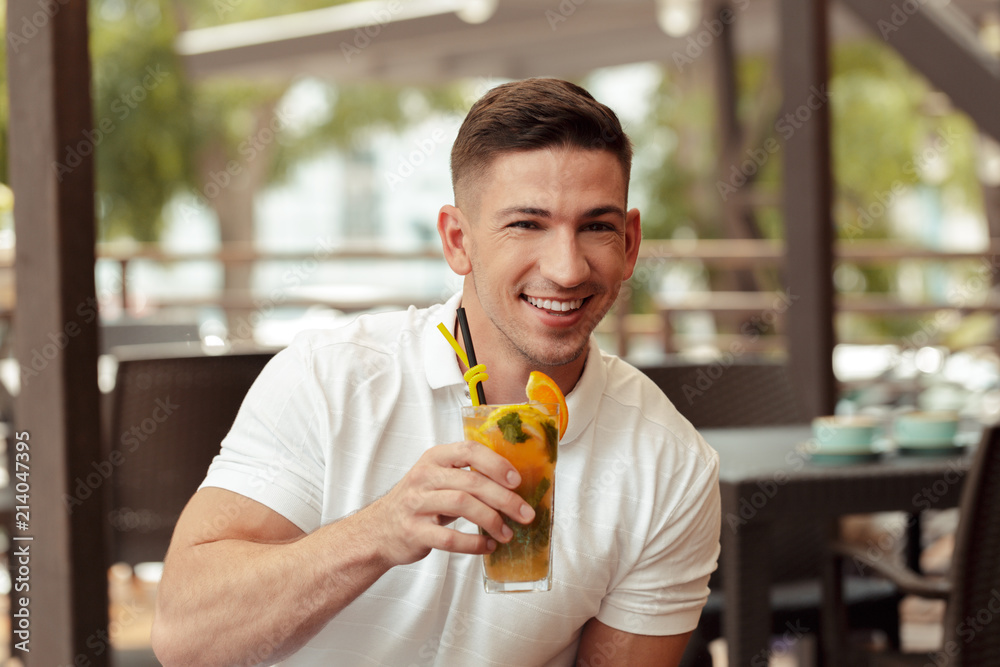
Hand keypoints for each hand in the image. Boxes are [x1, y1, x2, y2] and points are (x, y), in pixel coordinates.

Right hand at [368, 440, 535, 566]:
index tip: (517, 481)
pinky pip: (449, 537)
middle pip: (471, 482)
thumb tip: (513, 486)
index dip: (497, 464)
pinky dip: (473, 544)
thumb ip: (467, 476)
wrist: (379, 529)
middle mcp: (424, 476)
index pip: (469, 451)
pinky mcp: (414, 530)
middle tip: (525, 514)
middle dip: (504, 498)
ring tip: (507, 533)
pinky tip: (487, 546)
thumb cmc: (419, 501)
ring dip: (492, 520)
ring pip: (462, 505)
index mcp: (434, 458)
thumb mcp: (438, 478)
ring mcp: (417, 503)